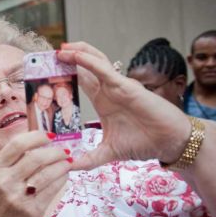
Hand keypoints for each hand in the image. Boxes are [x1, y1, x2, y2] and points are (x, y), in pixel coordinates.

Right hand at [0, 131, 71, 216]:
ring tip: (67, 162)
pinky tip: (64, 176)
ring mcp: (19, 197)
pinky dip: (62, 179)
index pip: (17, 145)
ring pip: (47, 174)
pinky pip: (53, 190)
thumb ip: (15, 161)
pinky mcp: (32, 211)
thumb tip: (44, 143)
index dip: (37, 136)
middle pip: (35, 158)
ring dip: (62, 165)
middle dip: (55, 151)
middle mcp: (5, 182)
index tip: (49, 136)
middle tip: (64, 151)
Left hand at [57, 42, 190, 169]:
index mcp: (103, 101)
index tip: (45, 72)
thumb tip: (67, 166)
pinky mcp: (126, 86)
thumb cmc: (145, 143)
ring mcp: (117, 86)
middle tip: (47, 56)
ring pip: (94, 61)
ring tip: (59, 49)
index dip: (64, 74)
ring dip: (76, 53)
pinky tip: (74, 55)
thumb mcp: (108, 152)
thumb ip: (88, 159)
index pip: (80, 82)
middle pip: (84, 68)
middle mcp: (108, 90)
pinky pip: (104, 69)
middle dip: (66, 59)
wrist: (170, 143)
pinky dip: (88, 61)